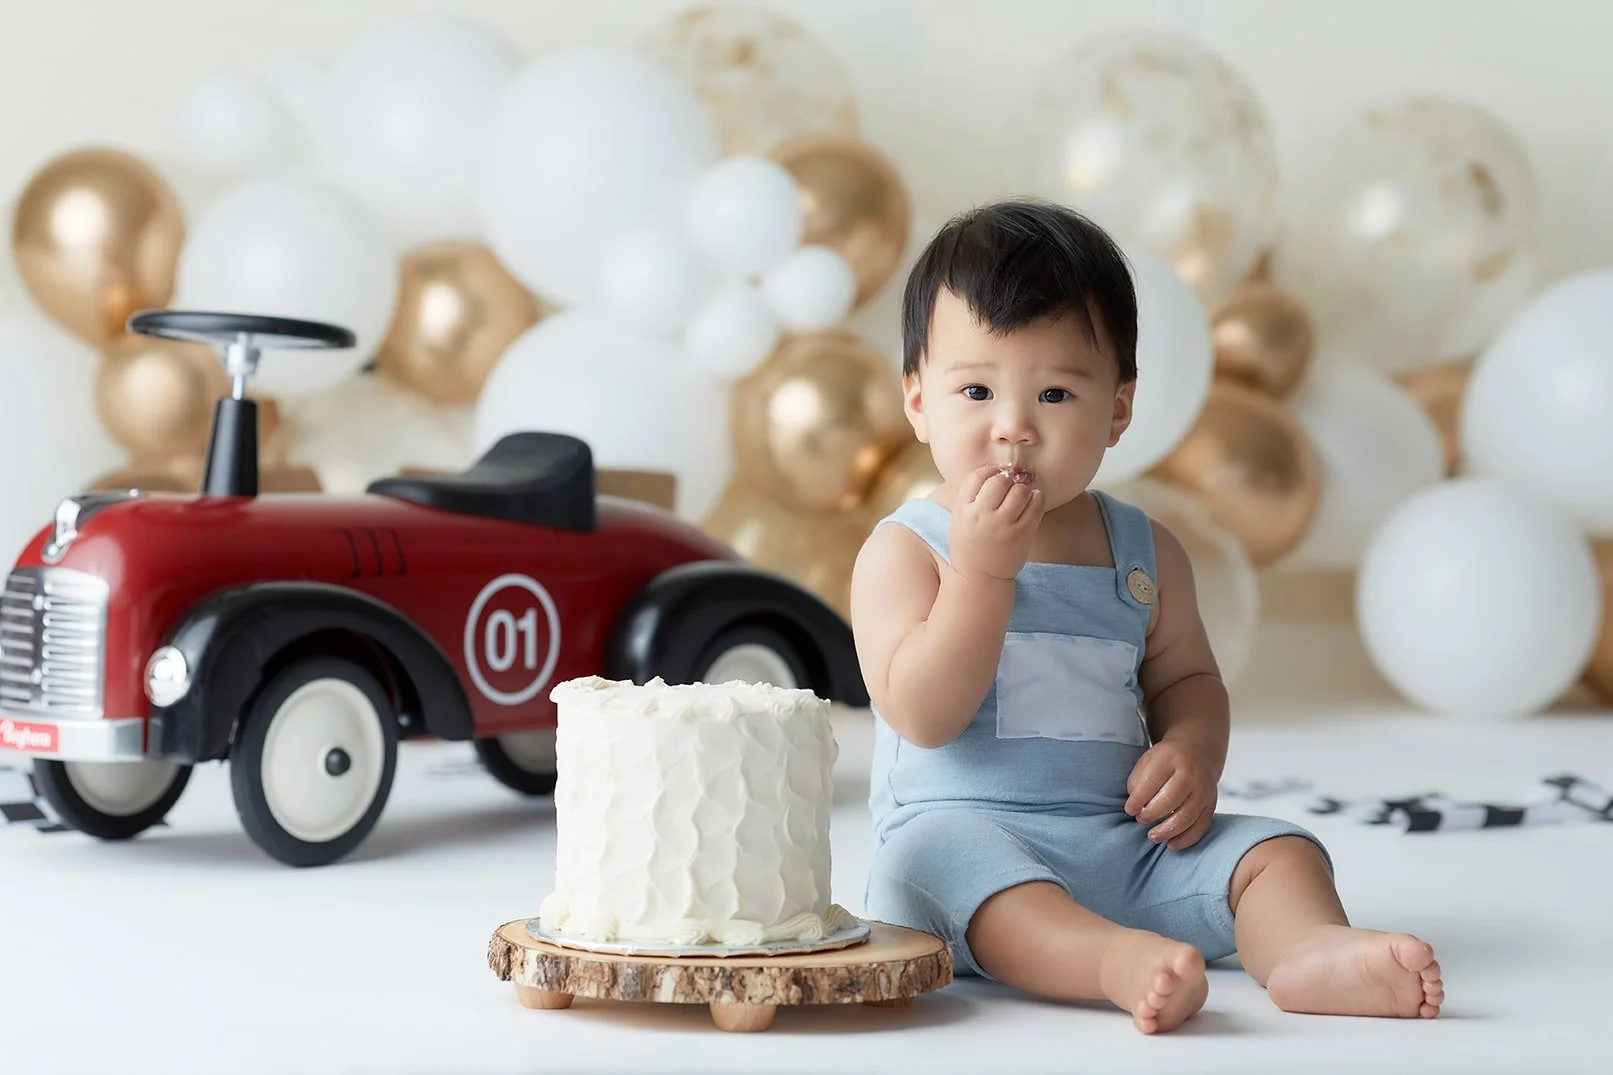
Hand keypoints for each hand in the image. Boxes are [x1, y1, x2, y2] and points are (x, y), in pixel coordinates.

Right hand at [948, 465, 1044, 580]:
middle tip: (1010, 488)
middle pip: (999, 481)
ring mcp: (1003, 525)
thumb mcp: (959, 518)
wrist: (980, 577)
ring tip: (1021, 496)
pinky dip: (1038, 497)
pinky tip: (1034, 500)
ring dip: (1023, 489)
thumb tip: (994, 471)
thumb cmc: (970, 545)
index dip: (989, 472)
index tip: (994, 478)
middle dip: (1007, 480)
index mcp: (964, 510)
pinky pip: (1036, 505)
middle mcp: (982, 515)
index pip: (977, 476)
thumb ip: (971, 496)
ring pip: (1020, 490)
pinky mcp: (1022, 533)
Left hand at [1124, 739, 1217, 850]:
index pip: (1152, 781)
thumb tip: (1134, 807)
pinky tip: (1172, 844)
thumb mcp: (1148, 760)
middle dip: (1152, 814)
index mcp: (1171, 758)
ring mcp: (1204, 790)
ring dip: (1168, 831)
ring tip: (1153, 836)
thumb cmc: (1167, 760)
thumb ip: (1138, 781)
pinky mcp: (1212, 804)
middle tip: (1140, 820)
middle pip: (1171, 799)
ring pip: (1187, 815)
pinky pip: (1201, 825)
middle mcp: (1191, 773)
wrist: (1198, 752)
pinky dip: (1186, 838)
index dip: (1138, 799)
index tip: (1129, 810)